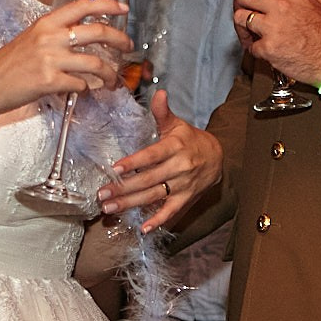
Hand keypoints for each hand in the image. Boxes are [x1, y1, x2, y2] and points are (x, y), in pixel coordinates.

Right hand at [0, 0, 131, 116]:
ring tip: (113, 80)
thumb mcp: (32, 38)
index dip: (107, 4)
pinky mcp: (50, 81)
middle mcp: (50, 38)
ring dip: (109, 74)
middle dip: (119, 40)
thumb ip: (55, 34)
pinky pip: (80, 84)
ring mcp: (51, 59)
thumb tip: (82, 35)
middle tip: (128, 46)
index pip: (83, 6)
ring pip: (95, 63)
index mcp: (47, 23)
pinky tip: (83, 90)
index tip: (123, 8)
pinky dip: (86, 89)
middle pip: (97, 32)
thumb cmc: (10, 64)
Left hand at [97, 90, 223, 230]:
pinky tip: (143, 228)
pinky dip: (158, 220)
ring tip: (110, 208)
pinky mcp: (185, 198)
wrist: (217, 157)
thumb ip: (163, 112)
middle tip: (102, 194)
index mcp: (175, 146)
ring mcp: (182, 185)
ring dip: (131, 204)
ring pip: (154, 195)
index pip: (152, 155)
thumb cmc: (190, 139)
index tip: (115, 169)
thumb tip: (159, 92)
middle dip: (124, 188)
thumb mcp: (177, 124)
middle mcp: (179, 167)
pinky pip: (171, 211)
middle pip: (148, 179)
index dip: (134, 163)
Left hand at [228, 0, 320, 84]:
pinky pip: (250, 45)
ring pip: (240, 18)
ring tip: (251, 33)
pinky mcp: (268, 48)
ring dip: (242, 26)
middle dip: (237, 3)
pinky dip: (254, 48)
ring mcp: (273, 28)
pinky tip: (263, 49)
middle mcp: (281, 6)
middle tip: (240, 10)